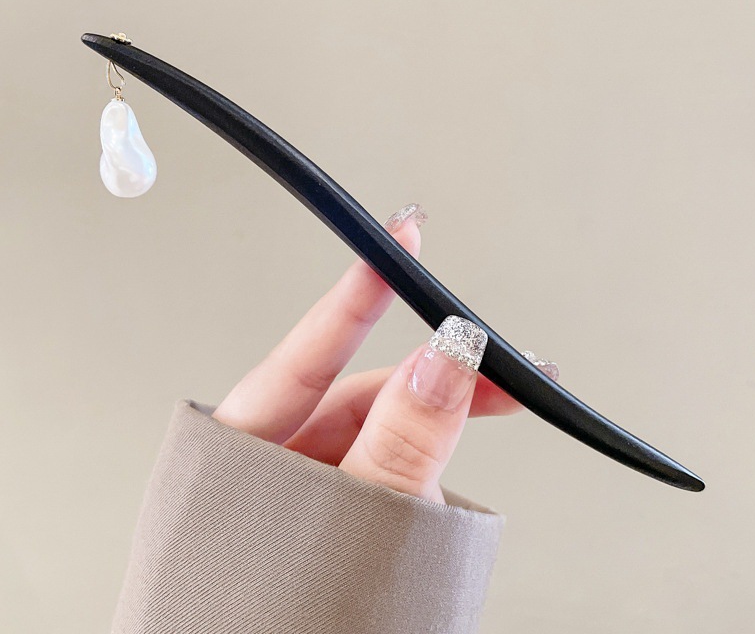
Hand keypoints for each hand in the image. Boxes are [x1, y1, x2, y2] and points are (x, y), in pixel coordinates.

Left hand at [212, 203, 556, 503]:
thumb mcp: (354, 533)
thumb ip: (402, 447)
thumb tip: (443, 359)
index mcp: (240, 459)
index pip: (304, 356)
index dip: (354, 295)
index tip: (396, 238)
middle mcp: (268, 468)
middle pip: (354, 396)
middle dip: (430, 379)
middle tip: (498, 367)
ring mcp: (300, 498)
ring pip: (378, 435)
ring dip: (436, 428)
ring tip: (494, 422)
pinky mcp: (330, 521)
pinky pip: (384, 471)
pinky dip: (424, 465)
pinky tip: (448, 478)